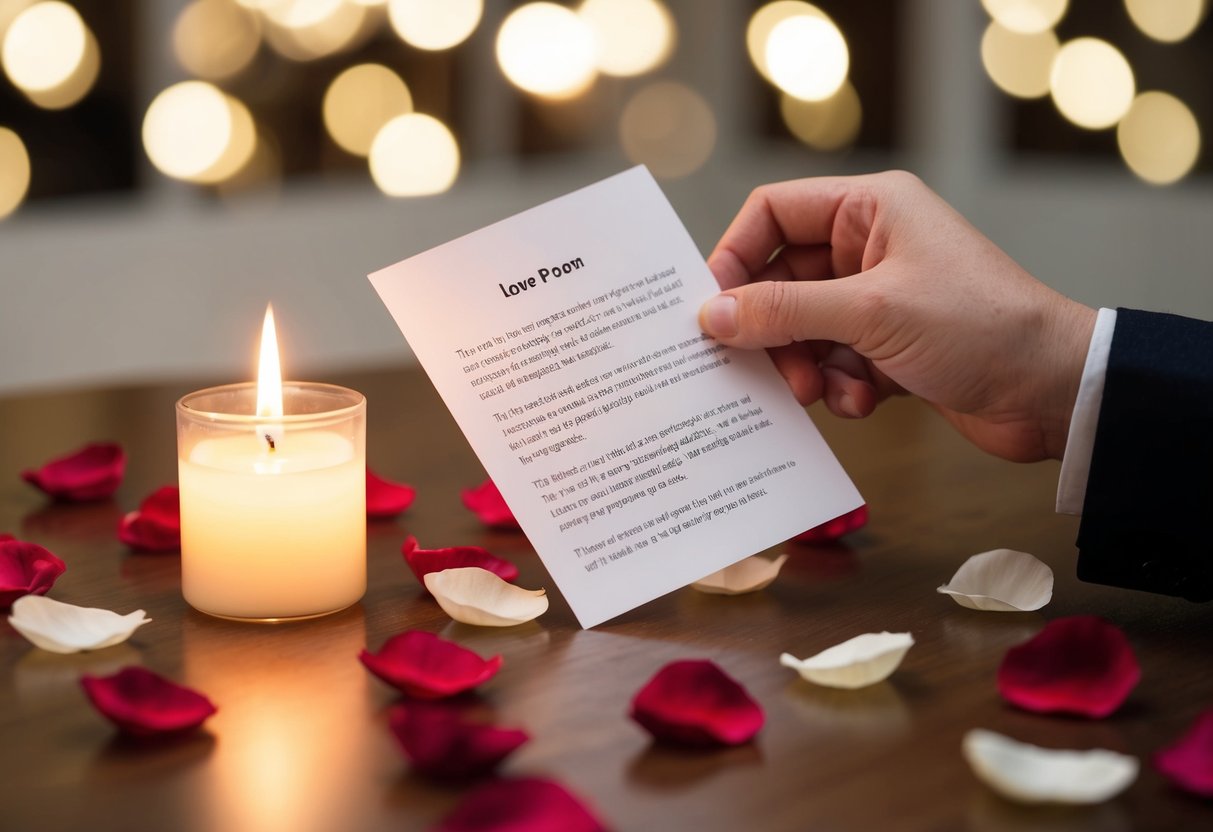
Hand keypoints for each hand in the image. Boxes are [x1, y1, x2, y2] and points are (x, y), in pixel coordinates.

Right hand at [698, 171, 1095, 462]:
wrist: (1053, 391)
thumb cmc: (979, 327)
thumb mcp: (871, 313)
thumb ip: (784, 311)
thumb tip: (714, 315)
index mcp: (869, 210)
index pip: (772, 213)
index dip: (734, 256)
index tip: (712, 308)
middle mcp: (869, 246)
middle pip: (781, 279)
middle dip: (773, 329)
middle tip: (766, 368)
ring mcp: (877, 298)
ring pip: (802, 328)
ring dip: (806, 366)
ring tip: (825, 392)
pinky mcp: (887, 346)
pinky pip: (831, 361)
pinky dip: (838, 386)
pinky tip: (865, 402)